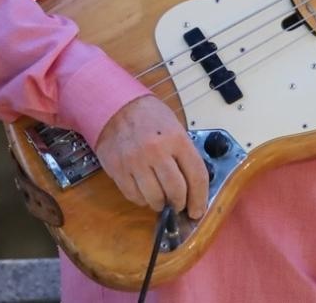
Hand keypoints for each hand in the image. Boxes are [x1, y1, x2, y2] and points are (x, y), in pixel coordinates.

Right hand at [94, 95, 209, 219]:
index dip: (200, 198)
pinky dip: (142, 200)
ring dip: (161, 204)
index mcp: (176, 138)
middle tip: (179, 204)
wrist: (116, 105)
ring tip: (162, 199)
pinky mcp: (118, 169)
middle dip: (180, 203)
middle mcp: (156, 151)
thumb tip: (193, 184)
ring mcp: (135, 161)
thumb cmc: (149, 116)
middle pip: (176, 191)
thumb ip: (184, 153)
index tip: (198, 210)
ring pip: (155, 198)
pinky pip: (134, 196)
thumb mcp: (175, 126)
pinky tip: (145, 192)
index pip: (196, 175)